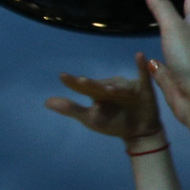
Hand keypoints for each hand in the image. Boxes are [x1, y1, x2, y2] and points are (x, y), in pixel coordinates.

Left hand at [45, 58, 165, 146]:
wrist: (139, 132)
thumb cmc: (113, 123)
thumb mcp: (90, 119)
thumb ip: (71, 109)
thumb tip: (46, 101)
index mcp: (97, 93)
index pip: (83, 87)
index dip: (73, 83)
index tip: (62, 76)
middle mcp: (111, 86)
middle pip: (101, 85)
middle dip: (93, 84)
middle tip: (82, 82)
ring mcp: (127, 87)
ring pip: (120, 86)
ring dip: (115, 87)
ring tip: (110, 91)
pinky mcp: (144, 89)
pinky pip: (143, 76)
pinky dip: (141, 66)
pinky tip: (139, 56)